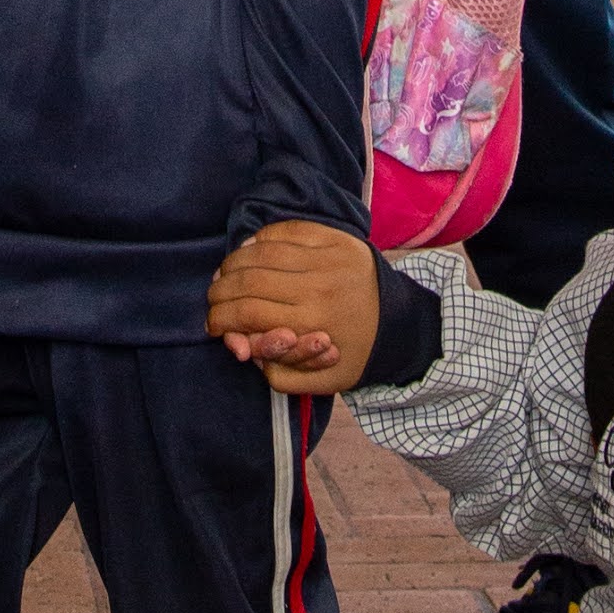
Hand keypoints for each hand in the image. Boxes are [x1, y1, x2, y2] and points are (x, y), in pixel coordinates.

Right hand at [206, 222, 381, 391]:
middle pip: (248, 279)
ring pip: (263, 251)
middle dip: (220, 291)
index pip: (247, 314)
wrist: (401, 322)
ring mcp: (326, 257)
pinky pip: (286, 230)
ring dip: (234, 262)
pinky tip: (250, 249)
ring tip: (225, 274)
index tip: (213, 325)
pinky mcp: (335, 238)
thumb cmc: (354, 353)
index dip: (220, 319)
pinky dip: (261, 238)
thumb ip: (276, 372)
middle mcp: (316, 286)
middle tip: (213, 299)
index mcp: (311, 323)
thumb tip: (245, 347)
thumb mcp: (319, 382)